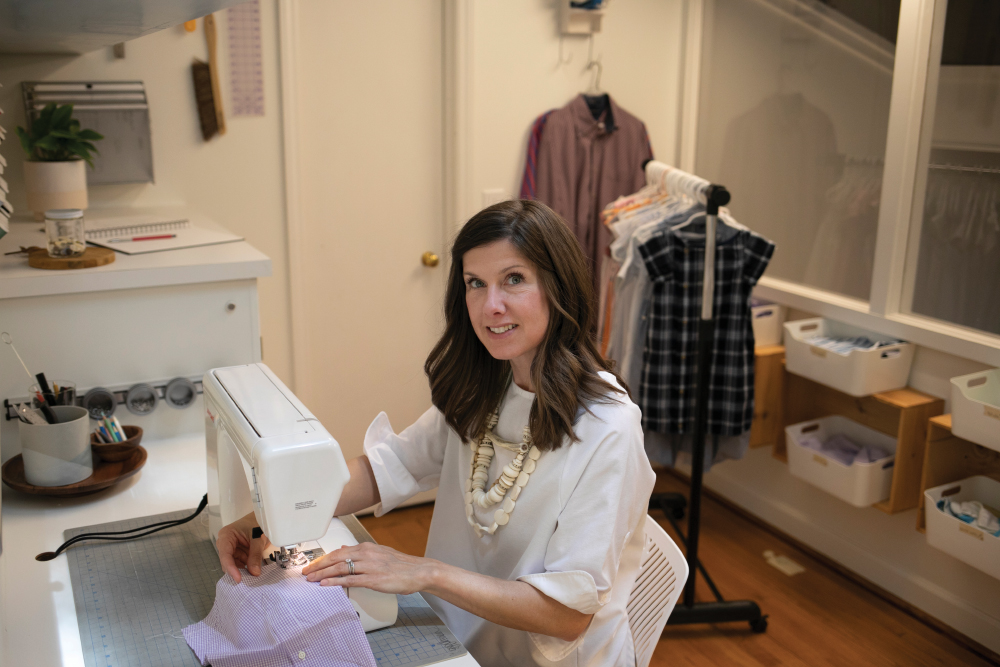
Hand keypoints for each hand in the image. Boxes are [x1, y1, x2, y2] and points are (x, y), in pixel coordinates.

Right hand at [216, 512, 273, 583]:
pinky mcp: (238, 553)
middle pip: (228, 562)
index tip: (238, 579)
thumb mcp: (257, 538)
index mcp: (226, 536)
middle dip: (237, 571)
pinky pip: (241, 563)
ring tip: (253, 577)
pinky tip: (253, 572)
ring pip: (234, 565)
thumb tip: (254, 573)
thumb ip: (255, 555)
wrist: (262, 517)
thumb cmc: (257, 522)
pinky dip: (247, 568)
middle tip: (248, 581)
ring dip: (243, 571)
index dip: (231, 568)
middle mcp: (226, 544)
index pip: (225, 555)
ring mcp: (232, 549)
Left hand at [302, 542, 434, 594]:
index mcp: (366, 547)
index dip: (323, 558)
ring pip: (339, 568)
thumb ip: (361, 553)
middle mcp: (366, 554)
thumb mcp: (380, 553)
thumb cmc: (401, 565)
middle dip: (318, 565)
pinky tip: (325, 584)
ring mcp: (369, 566)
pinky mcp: (373, 579)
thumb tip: (344, 551)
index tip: (312, 564)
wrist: (418, 571)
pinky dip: (335, 582)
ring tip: (311, 579)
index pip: (338, 551)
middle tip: (305, 572)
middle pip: (335, 558)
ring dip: (322, 574)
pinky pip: (350, 580)